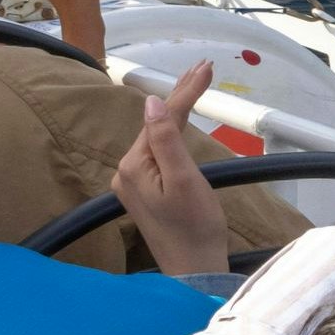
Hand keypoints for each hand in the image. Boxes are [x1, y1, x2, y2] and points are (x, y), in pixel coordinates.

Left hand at [113, 61, 229, 276]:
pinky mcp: (145, 189)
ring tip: (196, 83)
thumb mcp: (184, 180)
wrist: (194, 267)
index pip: (162, 119)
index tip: (208, 68)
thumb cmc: (195, 227)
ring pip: (158, 135)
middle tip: (204, 66)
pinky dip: (173, 131)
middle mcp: (127, 170)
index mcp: (134, 166)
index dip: (186, 92)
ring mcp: (134, 181)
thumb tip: (152, 102)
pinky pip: (159, 150)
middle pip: (157, 124)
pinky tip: (180, 120)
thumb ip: (166, 140)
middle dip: (181, 94)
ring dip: (177, 109)